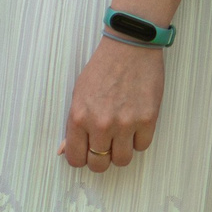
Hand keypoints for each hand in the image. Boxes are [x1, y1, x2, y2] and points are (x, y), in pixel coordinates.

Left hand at [61, 37, 163, 172]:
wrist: (130, 47)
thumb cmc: (103, 68)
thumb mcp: (79, 93)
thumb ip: (73, 124)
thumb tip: (64, 150)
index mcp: (79, 117)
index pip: (76, 158)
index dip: (80, 159)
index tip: (85, 154)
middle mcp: (100, 124)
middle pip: (99, 164)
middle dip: (100, 159)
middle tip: (104, 147)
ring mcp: (125, 123)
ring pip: (122, 160)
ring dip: (120, 151)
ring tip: (120, 135)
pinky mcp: (147, 120)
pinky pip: (142, 146)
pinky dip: (138, 139)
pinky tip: (134, 124)